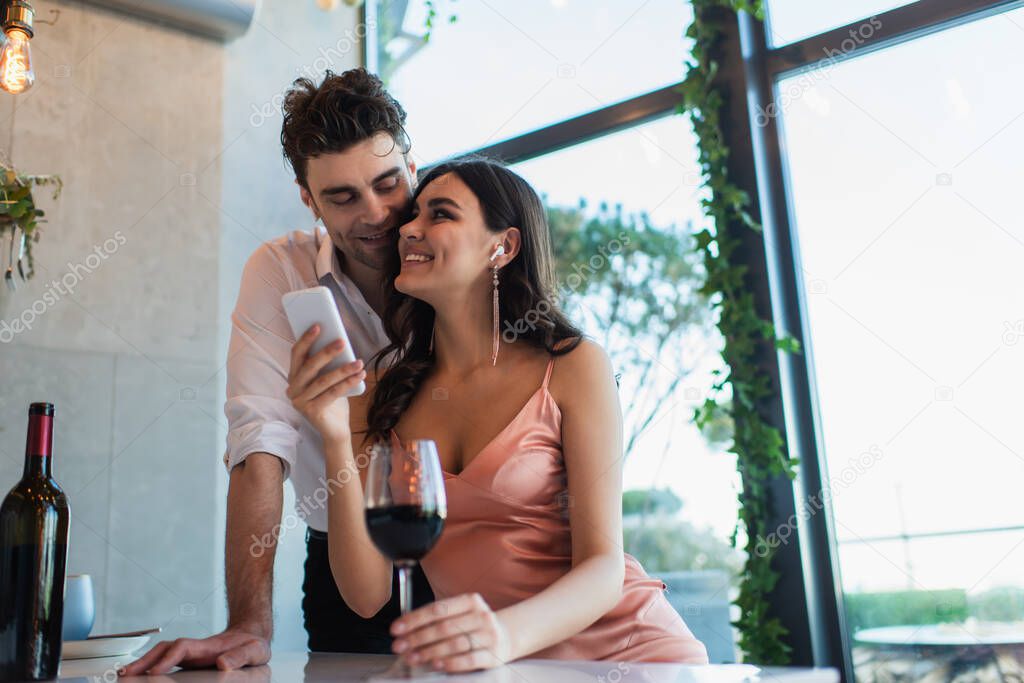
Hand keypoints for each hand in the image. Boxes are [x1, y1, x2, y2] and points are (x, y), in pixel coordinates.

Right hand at [117, 626, 269, 675]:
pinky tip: (139, 676)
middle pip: (164, 650)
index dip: (168, 658)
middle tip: (125, 673)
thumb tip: (222, 664)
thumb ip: (240, 657)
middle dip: (144, 660)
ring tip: (123, 675)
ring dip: (143, 663)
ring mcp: (190, 655)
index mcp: (209, 647)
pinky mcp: (189, 662)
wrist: (252, 635)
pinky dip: (150, 667)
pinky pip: (165, 662)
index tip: (155, 671)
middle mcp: (195, 649)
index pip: (182, 648)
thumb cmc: (253, 644)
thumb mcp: (255, 651)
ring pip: (161, 654)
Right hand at [286, 324, 365, 443]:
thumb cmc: (332, 399)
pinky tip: (360, 374)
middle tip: (342, 341)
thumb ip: (328, 363)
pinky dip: (347, 383)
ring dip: (343, 369)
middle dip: (327, 352)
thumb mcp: (328, 377)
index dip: (306, 339)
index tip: (319, 325)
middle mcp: (292, 389)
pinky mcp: (311, 412)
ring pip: (323, 380)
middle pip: (309, 366)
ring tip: (359, 361)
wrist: (335, 429)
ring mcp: (300, 402)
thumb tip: (339, 340)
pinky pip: (332, 393)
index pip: (296, 354)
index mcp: (294, 376)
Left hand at [390, 593, 513, 672]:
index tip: (397, 628)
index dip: (415, 619)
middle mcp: (481, 615)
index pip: (438, 609)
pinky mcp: (493, 654)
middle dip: (417, 638)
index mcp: (471, 601)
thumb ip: (438, 617)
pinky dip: (451, 663)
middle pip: (444, 627)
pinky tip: (436, 664)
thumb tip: (406, 628)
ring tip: (412, 657)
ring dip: (429, 652)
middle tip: (399, 646)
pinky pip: (469, 659)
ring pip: (454, 644)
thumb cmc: (474, 624)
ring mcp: (489, 635)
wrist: (506, 636)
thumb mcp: (462, 613)